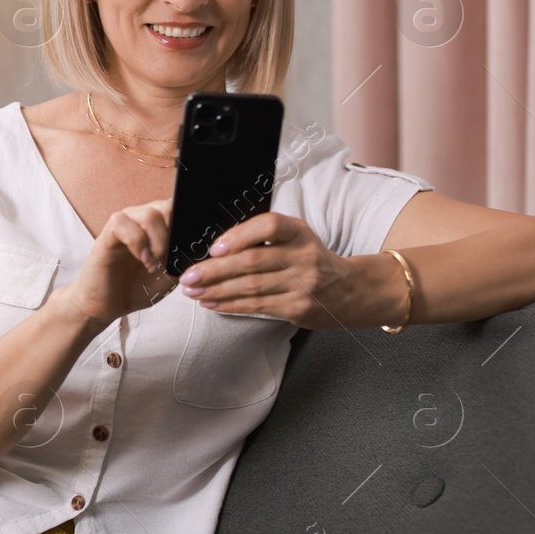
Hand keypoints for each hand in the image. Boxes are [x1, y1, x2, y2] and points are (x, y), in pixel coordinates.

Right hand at [67, 198, 177, 324]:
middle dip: (173, 236)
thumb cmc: (137, 287)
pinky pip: (122, 223)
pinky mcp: (107, 233)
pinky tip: (141, 259)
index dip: (188, 222)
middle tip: (167, 261)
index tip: (187, 249)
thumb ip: (184, 256)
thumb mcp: (171, 274)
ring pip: (149, 214)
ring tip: (152, 265)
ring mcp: (124, 224)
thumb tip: (202, 244)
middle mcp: (141, 219)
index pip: (179, 207)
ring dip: (157, 242)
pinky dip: (137, 242)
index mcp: (159, 226)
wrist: (108, 305)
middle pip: (167, 207)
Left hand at [177, 212, 352, 328]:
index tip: (214, 248)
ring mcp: (302, 283)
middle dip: (214, 270)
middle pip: (252, 262)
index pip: (270, 226)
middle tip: (188, 276)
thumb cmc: (309, 258)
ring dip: (216, 290)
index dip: (240, 236)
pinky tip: (210, 302)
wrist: (347, 290)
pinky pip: (257, 306)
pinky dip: (229, 304)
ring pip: (251, 287)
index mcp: (299, 232)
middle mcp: (303, 256)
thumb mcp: (295, 237)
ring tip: (192, 291)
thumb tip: (215, 247)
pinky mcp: (297, 307)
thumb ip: (263, 236)